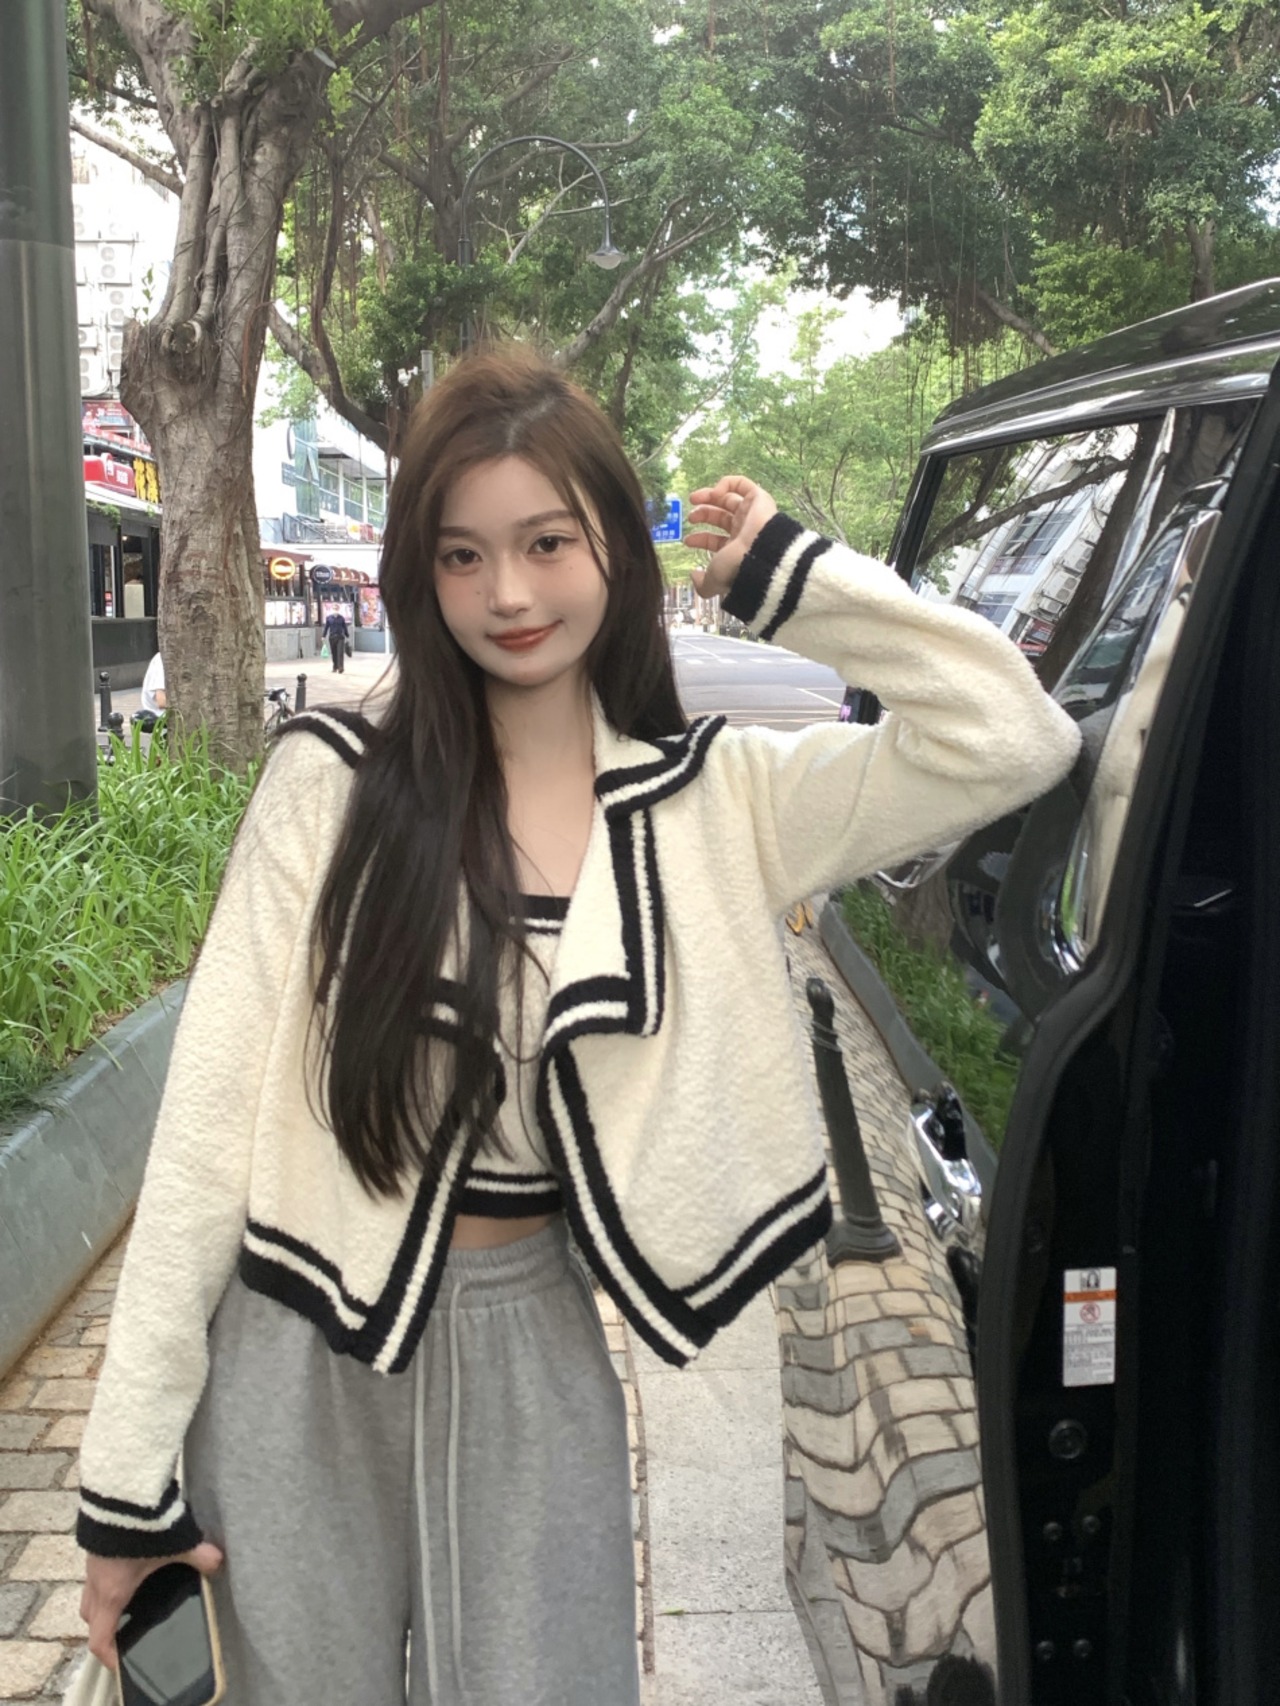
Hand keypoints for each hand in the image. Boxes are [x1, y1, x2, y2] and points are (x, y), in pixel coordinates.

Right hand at [81, 1540, 222, 1667]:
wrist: (120, 1491)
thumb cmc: (142, 1526)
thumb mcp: (176, 1545)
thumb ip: (199, 1555)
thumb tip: (218, 1561)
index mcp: (113, 1593)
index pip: (100, 1638)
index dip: (109, 1656)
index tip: (121, 1663)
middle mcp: (97, 1582)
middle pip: (91, 1617)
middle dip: (105, 1627)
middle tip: (126, 1629)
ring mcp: (92, 1563)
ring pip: (90, 1593)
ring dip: (104, 1600)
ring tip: (129, 1598)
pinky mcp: (95, 1544)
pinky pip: (95, 1571)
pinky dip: (106, 1577)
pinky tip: (128, 1564)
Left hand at [683, 477, 777, 599]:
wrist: (761, 554)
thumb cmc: (737, 567)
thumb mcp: (714, 581)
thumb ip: (703, 585)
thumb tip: (694, 576)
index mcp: (737, 549)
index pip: (717, 540)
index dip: (700, 539)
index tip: (686, 541)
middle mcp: (745, 531)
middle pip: (721, 517)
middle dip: (703, 515)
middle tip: (690, 517)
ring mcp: (752, 514)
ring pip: (729, 499)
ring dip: (709, 497)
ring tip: (693, 499)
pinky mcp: (759, 499)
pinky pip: (743, 484)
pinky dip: (726, 484)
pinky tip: (715, 493)